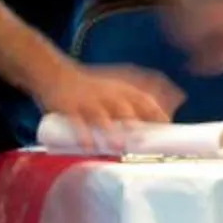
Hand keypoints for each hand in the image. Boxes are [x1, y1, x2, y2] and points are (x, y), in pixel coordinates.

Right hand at [38, 52, 178, 146]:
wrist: (55, 74)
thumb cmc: (90, 90)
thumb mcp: (112, 91)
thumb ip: (129, 106)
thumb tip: (151, 127)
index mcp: (120, 90)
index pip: (144, 100)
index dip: (157, 113)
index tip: (167, 130)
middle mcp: (106, 94)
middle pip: (124, 107)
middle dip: (136, 122)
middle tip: (145, 140)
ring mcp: (87, 100)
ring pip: (101, 116)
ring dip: (111, 131)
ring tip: (120, 148)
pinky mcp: (69, 107)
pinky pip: (77, 122)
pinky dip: (83, 134)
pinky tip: (88, 147)